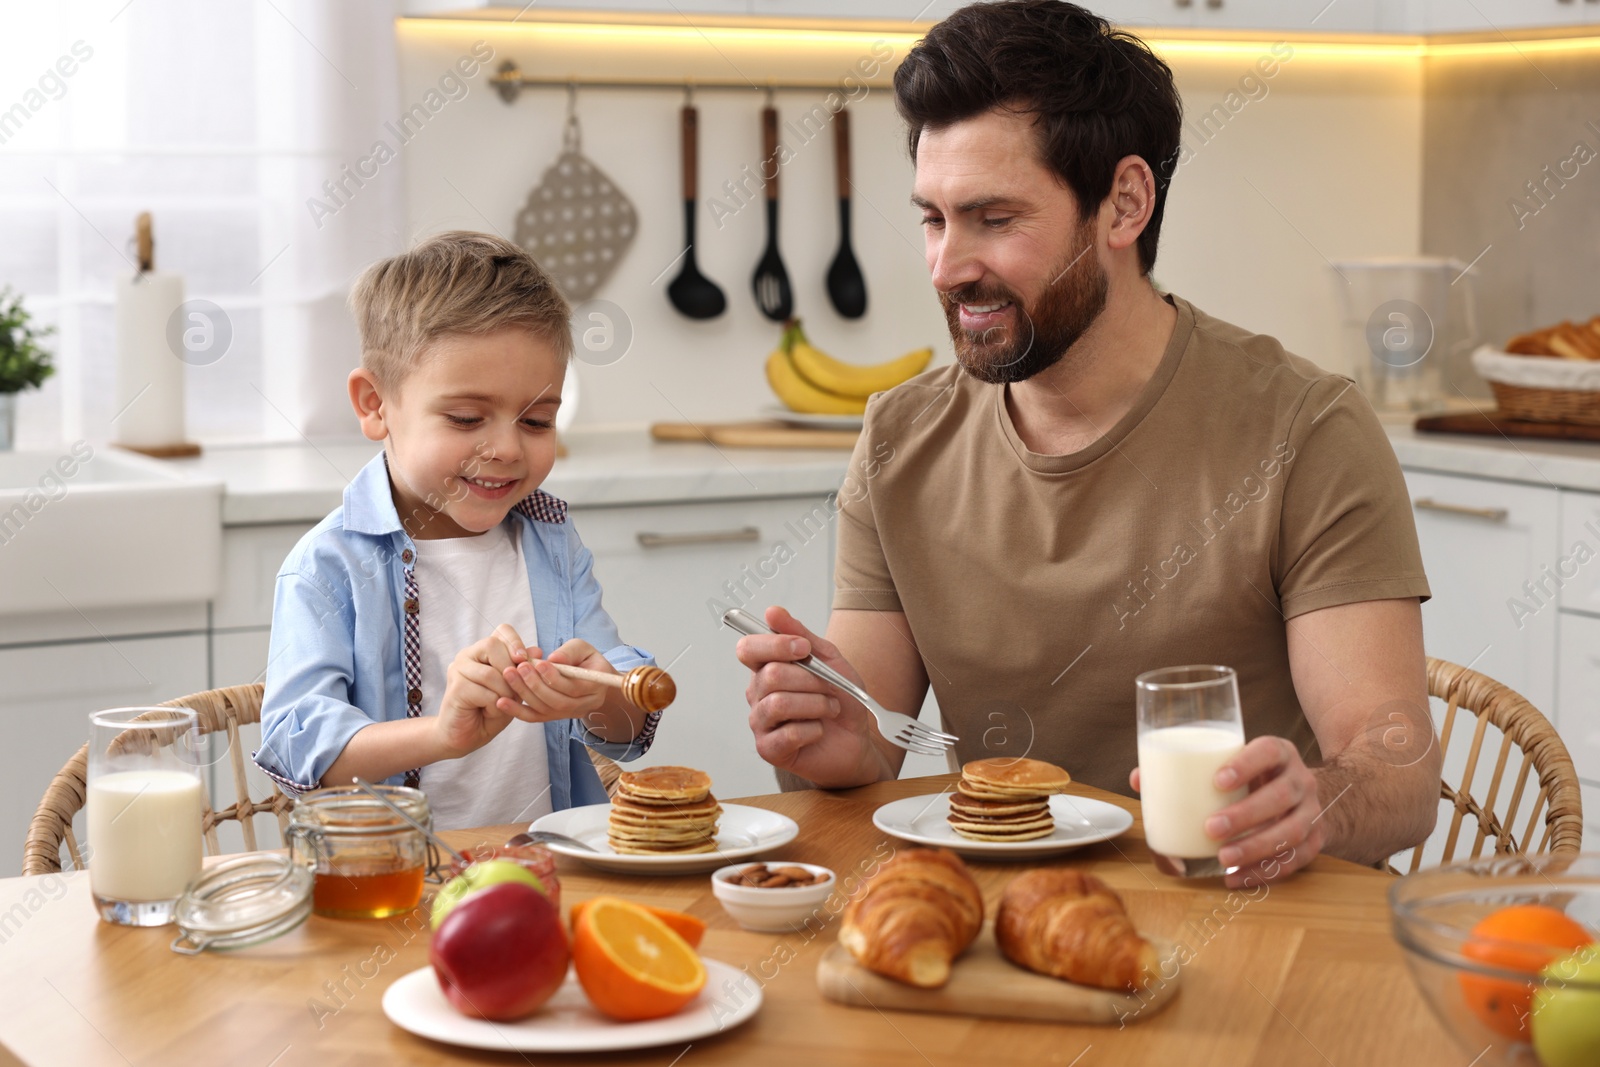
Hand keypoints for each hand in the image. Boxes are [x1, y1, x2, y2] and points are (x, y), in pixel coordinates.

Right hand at [435, 624, 530, 757]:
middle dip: (510, 670)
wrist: (468, 735)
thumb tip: (537, 649)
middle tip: (513, 690)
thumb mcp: (514, 688)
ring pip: (491, 673)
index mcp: (483, 651)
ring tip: (503, 703)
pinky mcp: (456, 688)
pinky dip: (495, 705)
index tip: (523, 658)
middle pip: (493, 645)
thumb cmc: (491, 710)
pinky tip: (490, 711)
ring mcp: (458, 670)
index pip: (502, 631)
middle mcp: (468, 655)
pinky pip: (485, 693)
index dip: (515, 642)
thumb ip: (523, 670)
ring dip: (505, 692)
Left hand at [502, 638, 612, 726]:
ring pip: (545, 709)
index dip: (555, 677)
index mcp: (596, 686)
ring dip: (524, 693)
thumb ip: (570, 652)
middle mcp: (585, 705)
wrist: (588, 676)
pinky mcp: (554, 717)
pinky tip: (501, 702)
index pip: (574, 687)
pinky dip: (517, 711)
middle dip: (536, 685)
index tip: (538, 663)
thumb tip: (554, 659)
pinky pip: (535, 717)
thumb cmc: (584, 658)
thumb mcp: (583, 648)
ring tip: (509, 675)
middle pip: (558, 701)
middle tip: (519, 668)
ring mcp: (569, 714)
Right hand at [736, 605, 892, 786]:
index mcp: (766, 668)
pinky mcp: (769, 749)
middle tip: (829, 687)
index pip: (748, 649)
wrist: (856, 740)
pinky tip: (819, 730)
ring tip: (829, 708)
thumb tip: (772, 612)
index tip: (803, 648)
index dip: (775, 645)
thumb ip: (801, 634)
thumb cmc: (841, 700)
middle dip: (811, 680)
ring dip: (815, 704)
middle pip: (771, 675)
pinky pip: (787, 734)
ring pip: (779, 703)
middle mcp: (757, 694)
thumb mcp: (829, 660)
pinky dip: (813, 729)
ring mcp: (760, 723)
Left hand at [1202, 736, 1325, 887]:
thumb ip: (1189, 769)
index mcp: (1278, 753)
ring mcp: (1311, 811)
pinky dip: (1265, 872)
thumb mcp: (1233, 763)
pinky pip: (1296, 860)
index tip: (1217, 780)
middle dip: (1246, 814)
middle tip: (1211, 828)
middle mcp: (1299, 780)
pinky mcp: (1315, 841)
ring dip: (1256, 847)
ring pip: (1291, 831)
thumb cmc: (1254, 777)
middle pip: (1280, 796)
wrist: (1305, 793)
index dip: (1246, 765)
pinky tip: (1236, 878)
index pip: (1267, 751)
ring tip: (1223, 858)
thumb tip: (1138, 779)